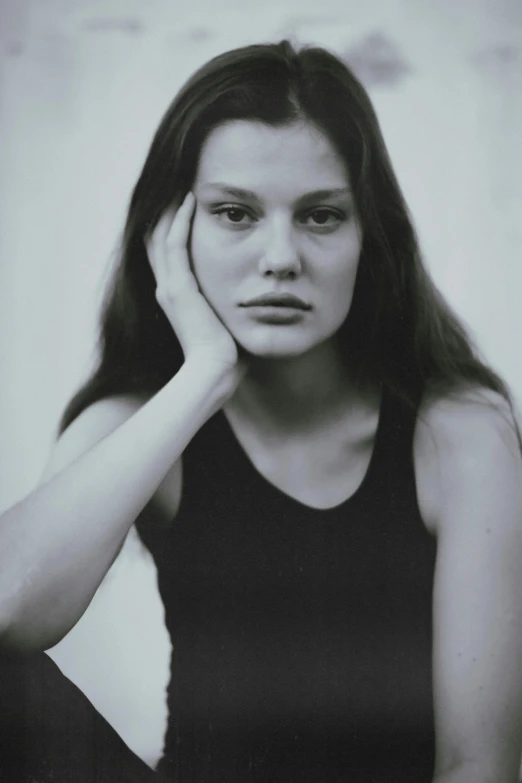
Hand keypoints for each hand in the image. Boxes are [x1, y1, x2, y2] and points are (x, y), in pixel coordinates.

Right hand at [146, 193, 241, 387]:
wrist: (215, 372)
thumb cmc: (228, 355)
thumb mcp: (228, 321)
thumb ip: (231, 304)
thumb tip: (256, 297)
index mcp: (176, 296)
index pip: (168, 252)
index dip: (172, 226)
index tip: (187, 202)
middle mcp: (166, 288)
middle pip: (158, 239)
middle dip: (166, 212)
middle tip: (179, 184)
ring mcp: (170, 287)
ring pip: (161, 236)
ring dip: (171, 209)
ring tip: (183, 184)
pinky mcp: (179, 288)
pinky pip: (175, 244)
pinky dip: (179, 221)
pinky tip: (189, 201)